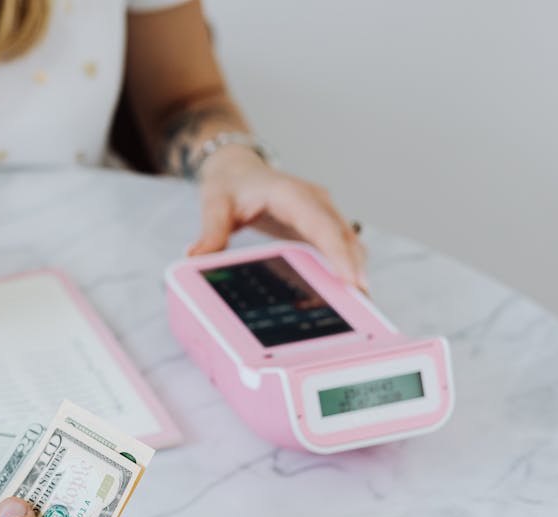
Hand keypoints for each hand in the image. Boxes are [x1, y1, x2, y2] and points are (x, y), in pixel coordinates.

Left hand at [190, 146, 368, 291]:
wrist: (238, 170)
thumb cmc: (229, 185)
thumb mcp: (215, 204)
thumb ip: (211, 232)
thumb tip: (195, 258)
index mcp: (291, 194)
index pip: (321, 224)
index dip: (338, 252)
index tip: (351, 279)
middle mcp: (314, 201)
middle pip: (342, 236)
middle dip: (354, 268)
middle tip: (362, 302)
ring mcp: (321, 212)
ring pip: (348, 242)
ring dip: (355, 269)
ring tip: (360, 305)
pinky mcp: (320, 225)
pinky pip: (340, 246)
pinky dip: (345, 267)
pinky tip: (345, 295)